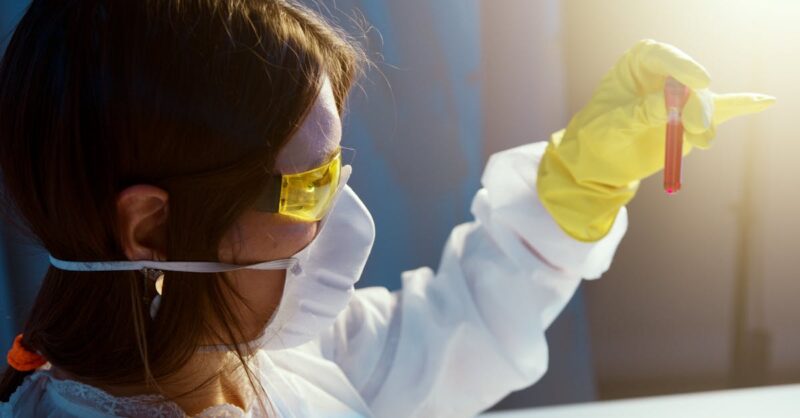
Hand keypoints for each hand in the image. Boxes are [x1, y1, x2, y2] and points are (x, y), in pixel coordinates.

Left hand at [537, 39, 774, 241]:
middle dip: (697, 105)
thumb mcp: (611, 126)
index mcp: (637, 64)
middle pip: (688, 83)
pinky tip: (765, 101)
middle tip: (698, 128)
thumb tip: (671, 105)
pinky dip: (742, 106)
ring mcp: (681, 96)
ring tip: (703, 141)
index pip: (661, 56)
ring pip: (704, 102)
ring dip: (707, 122)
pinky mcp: (692, 118)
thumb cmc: (597, 135)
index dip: (682, 66)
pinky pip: (721, 109)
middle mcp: (663, 74)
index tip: (701, 81)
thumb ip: (640, 113)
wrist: (600, 161)